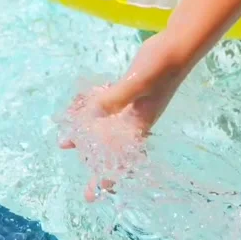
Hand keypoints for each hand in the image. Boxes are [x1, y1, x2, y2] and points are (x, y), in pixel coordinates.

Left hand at [60, 33, 186, 200]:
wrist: (176, 46)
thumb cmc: (162, 66)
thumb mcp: (139, 82)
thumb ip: (117, 97)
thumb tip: (94, 114)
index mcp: (139, 123)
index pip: (123, 158)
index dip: (110, 176)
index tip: (96, 193)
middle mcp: (134, 118)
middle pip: (111, 147)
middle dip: (93, 161)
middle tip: (77, 176)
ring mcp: (130, 104)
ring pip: (104, 127)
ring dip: (86, 134)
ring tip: (64, 141)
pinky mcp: (127, 90)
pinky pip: (106, 106)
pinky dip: (92, 109)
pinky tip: (77, 108)